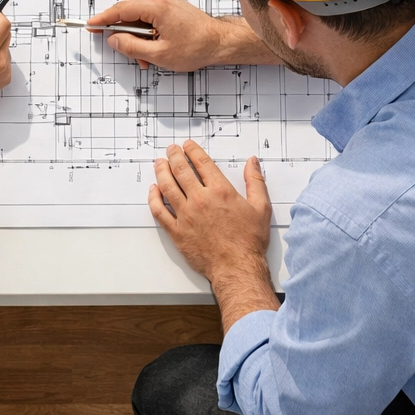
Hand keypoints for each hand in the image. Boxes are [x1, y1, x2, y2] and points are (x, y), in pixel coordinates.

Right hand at [88, 0, 277, 71]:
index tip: (91, 25)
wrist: (220, 42)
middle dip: (122, 33)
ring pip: (137, 16)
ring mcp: (165, 0)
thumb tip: (114, 40)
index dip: (103, 18)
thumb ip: (132, 46)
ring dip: (135, 36)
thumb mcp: (159, 54)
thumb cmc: (197, 46)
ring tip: (143, 57)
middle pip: (128, 11)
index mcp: (156, 6)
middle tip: (116, 47)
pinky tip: (150, 49)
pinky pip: (148, 16)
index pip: (121, 9)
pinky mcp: (169, 6)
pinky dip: (145, 32)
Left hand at [150, 140, 279, 328]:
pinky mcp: (177, 231)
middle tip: (171, 149)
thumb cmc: (249, 241)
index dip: (192, 150)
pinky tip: (153, 190)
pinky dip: (154, 198)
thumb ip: (255, 182)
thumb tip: (252, 162)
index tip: (187, 145)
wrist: (237, 269)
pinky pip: (159, 211)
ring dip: (161, 171)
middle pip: (181, 170)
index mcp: (220, 191)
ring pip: (167, 186)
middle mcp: (200, 200)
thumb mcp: (261, 208)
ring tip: (159, 163)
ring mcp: (186, 215)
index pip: (201, 163)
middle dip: (174, 155)